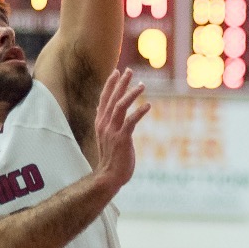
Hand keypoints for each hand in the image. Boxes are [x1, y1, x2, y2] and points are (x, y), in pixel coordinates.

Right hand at [90, 68, 149, 193]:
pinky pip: (130, 121)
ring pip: (120, 106)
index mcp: (100, 122)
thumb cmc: (111, 157)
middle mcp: (104, 124)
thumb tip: (100, 110)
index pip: (104, 99)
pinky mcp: (122, 139)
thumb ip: (104, 122)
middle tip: (129, 70)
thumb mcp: (104, 136)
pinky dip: (139, 112)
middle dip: (121, 83)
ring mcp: (112, 131)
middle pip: (112, 99)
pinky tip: (148, 105)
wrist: (108, 176)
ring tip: (142, 85)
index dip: (110, 84)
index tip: (117, 72)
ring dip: (130, 94)